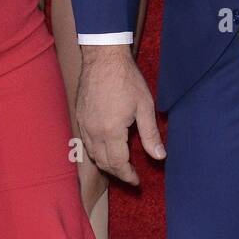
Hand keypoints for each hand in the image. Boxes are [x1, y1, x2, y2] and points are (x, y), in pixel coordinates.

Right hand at [75, 44, 164, 184]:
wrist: (103, 58)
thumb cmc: (127, 80)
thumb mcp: (145, 107)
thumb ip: (151, 135)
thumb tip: (160, 157)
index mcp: (111, 131)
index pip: (118, 163)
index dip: (128, 175)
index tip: (137, 181)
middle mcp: (93, 131)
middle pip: (103, 163)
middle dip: (117, 173)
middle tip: (130, 176)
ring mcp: (83, 124)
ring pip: (92, 154)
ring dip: (105, 164)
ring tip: (120, 166)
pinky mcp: (79, 117)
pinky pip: (85, 142)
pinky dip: (96, 152)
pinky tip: (106, 149)